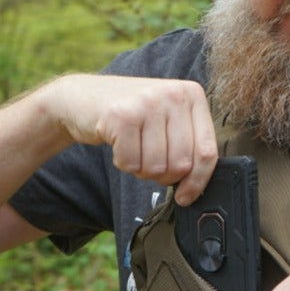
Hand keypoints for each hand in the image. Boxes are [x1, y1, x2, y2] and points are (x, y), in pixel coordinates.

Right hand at [43, 74, 219, 204]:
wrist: (82, 97)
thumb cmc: (131, 115)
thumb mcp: (166, 120)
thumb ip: (187, 144)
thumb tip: (195, 188)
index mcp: (192, 95)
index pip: (207, 150)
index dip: (197, 181)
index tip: (185, 196)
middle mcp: (173, 94)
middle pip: (182, 163)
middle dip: (163, 175)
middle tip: (149, 161)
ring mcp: (147, 102)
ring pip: (156, 166)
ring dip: (141, 169)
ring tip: (133, 148)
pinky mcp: (121, 115)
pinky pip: (130, 163)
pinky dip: (123, 163)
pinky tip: (119, 144)